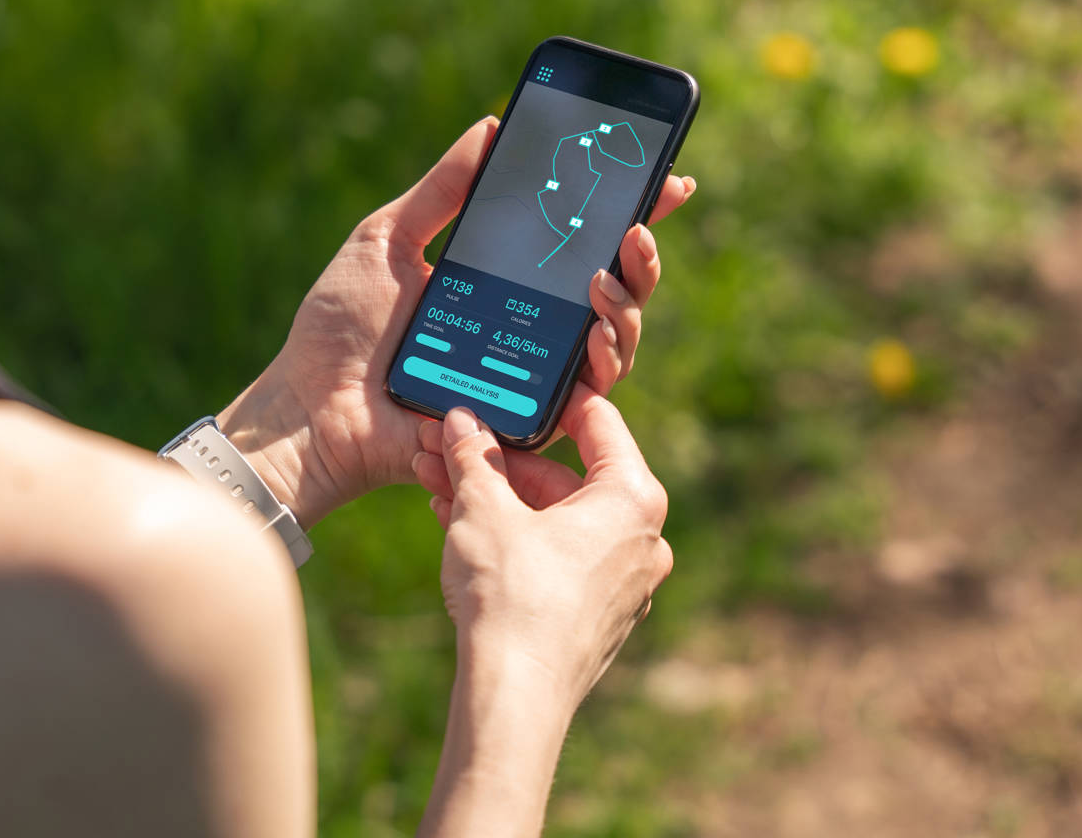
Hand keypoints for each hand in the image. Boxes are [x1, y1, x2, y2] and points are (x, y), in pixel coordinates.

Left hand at [217, 116, 695, 527]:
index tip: (667, 178)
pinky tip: (597, 333)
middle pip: (618, 290)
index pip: (580, 240)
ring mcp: (533, 373)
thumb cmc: (340, 327)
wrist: (312, 406)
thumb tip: (492, 126)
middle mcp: (529, 325)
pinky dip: (604, 360)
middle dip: (643, 256)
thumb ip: (442, 189)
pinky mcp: (528, 418)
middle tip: (635, 227)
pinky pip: (589, 393)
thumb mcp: (387, 238)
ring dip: (627, 305)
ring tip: (606, 279)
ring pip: (618, 340)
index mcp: (503, 279)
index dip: (631, 212)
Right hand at [421, 387, 672, 711]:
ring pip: (555, 522)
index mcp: (633, 498)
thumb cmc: (511, 595)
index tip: (520, 385)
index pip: (598, 423)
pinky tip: (460, 530)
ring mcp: (624, 583)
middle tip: (452, 446)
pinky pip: (556, 560)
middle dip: (502, 463)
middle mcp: (643, 539)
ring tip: (438, 486)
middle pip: (567, 479)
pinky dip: (514, 540)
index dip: (553, 400)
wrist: (515, 696)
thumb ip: (475, 457)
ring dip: (498, 502)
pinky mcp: (598, 618)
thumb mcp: (483, 509)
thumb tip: (462, 423)